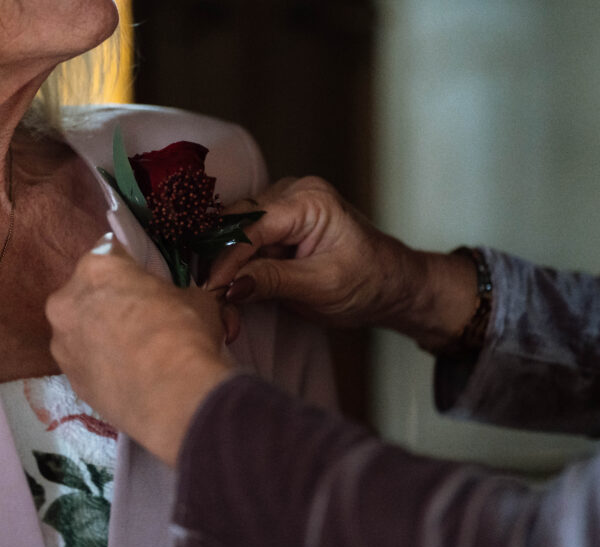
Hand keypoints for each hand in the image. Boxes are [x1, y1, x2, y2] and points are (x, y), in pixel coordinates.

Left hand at [46, 233, 235, 466]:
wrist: (174, 396)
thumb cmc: (184, 332)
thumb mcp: (195, 298)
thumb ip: (173, 293)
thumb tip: (176, 303)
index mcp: (96, 267)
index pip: (110, 252)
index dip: (131, 266)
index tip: (146, 281)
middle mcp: (66, 300)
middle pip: (87, 291)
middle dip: (108, 300)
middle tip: (139, 317)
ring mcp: (61, 343)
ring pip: (80, 329)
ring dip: (99, 335)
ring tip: (133, 354)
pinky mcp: (68, 379)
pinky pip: (84, 362)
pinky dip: (100, 366)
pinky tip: (126, 377)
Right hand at [207, 177, 478, 349]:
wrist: (390, 285)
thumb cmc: (368, 282)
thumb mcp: (322, 287)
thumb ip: (274, 281)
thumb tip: (229, 287)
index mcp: (309, 200)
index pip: (252, 226)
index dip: (227, 258)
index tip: (209, 289)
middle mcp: (291, 193)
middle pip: (237, 224)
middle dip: (221, 263)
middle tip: (210, 299)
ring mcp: (282, 205)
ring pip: (235, 233)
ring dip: (225, 267)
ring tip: (220, 301)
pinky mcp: (276, 224)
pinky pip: (244, 241)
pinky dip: (236, 267)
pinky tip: (230, 291)